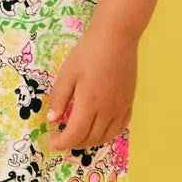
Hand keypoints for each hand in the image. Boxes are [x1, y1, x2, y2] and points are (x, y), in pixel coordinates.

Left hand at [45, 21, 137, 152]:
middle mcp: (107, 110)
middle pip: (91, 138)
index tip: (52, 143)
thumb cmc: (88, 53)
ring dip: (91, 142)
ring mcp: (121, 107)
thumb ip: (59, 98)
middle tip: (62, 140)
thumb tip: (52, 120)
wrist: (117, 38)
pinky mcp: (130, 102)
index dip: (62, 143)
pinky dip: (108, 134)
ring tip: (78, 138)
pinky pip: (120, 127)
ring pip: (107, 136)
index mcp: (89, 103)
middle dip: (74, 144)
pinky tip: (99, 129)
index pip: (75, 134)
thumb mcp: (67, 73)